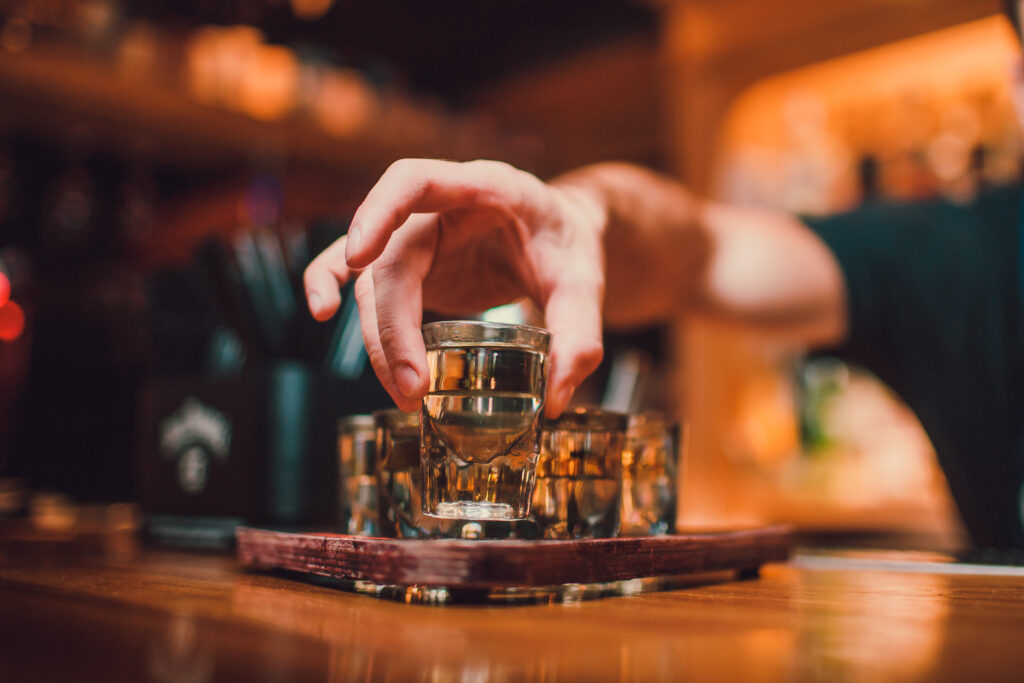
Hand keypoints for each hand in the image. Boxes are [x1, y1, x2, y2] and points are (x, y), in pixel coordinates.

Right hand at [303, 159, 606, 415]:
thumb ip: (580, 335)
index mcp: (485, 187)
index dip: (379, 210)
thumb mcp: (587, 282)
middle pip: (392, 260)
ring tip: (406, 393)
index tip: (358, 255)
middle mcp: (441, 206)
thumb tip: (556, 398)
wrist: (562, 234)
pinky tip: (322, 314)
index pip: (415, 180)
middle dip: (394, 327)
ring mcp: (420, 235)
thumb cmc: (568, 243)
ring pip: (375, 284)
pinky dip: (332, 286)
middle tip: (413, 387)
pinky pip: (358, 272)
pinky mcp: (412, 263)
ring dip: (381, 340)